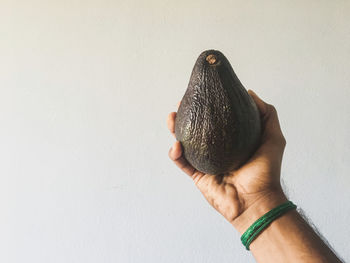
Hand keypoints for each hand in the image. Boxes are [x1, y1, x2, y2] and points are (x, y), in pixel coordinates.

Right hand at [167, 90, 286, 226]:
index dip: (205, 106)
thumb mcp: (273, 137)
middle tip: (179, 104)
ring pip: (184, 143)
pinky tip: (176, 146)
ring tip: (172, 119)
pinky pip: (182, 163)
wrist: (257, 201)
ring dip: (174, 130)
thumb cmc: (267, 172)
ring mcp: (205, 162)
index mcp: (230, 140)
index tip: (200, 93)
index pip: (214, 119)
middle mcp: (216, 149)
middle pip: (195, 129)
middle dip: (185, 115)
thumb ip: (267, 114)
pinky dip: (175, 155)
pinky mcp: (198, 176)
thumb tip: (249, 93)